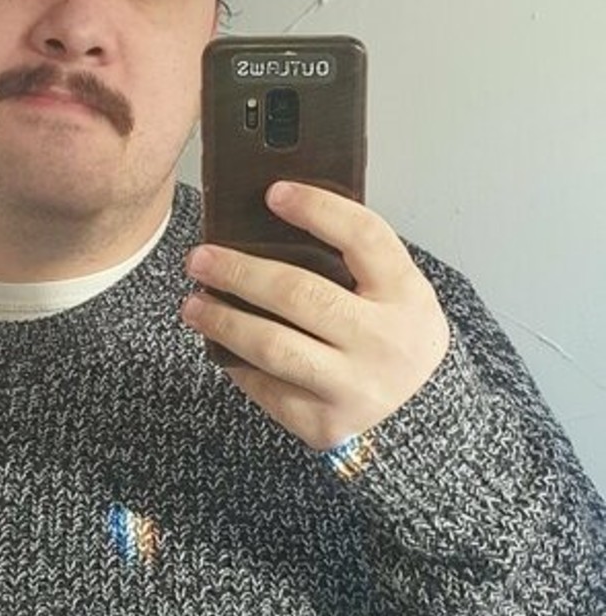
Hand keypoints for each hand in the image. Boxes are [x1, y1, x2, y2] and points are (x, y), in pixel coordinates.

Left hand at [180, 181, 450, 450]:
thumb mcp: (397, 293)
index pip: (363, 237)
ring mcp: (353, 386)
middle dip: (239, 272)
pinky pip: (266, 388)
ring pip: (273, 347)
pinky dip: (237, 363)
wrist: (422, 414)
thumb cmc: (395, 339)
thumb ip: (354, 261)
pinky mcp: (323, 422)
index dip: (317, 209)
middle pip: (299, 294)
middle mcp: (381, 342)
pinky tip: (220, 345)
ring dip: (223, 320)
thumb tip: (274, 221)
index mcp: (405, 296)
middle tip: (201, 258)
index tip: (273, 193)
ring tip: (193, 304)